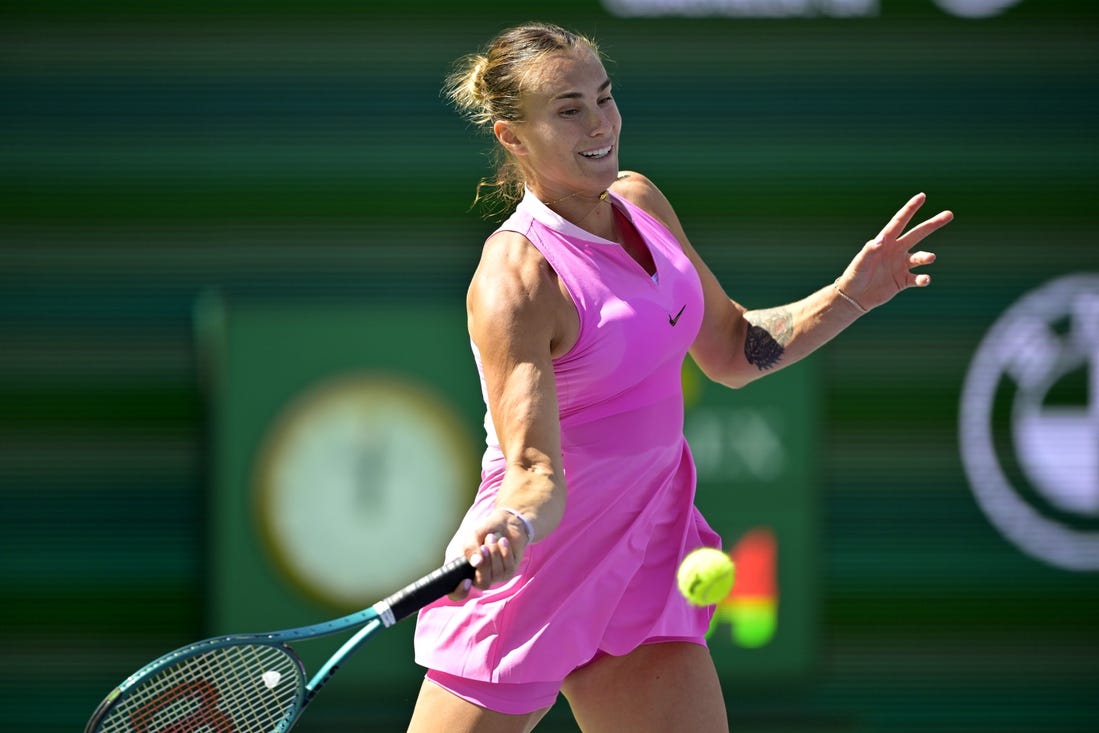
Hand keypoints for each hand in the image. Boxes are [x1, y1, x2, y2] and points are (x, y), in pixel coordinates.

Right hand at [447, 508, 528, 600]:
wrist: (504, 522)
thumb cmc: (484, 531)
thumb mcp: (472, 535)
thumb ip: (470, 548)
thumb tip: (476, 563)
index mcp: (463, 571)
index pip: (457, 593)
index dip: (459, 592)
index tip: (465, 581)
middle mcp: (478, 577)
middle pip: (482, 584)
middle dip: (484, 565)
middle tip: (484, 546)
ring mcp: (495, 577)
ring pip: (496, 575)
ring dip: (494, 554)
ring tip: (492, 537)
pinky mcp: (509, 572)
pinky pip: (508, 568)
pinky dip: (505, 552)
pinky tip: (503, 541)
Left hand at [837, 193, 952, 310]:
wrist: (855, 297)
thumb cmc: (855, 275)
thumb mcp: (860, 262)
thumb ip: (870, 250)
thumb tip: (879, 239)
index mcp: (885, 241)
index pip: (900, 221)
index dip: (910, 208)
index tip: (922, 196)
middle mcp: (896, 250)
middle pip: (918, 233)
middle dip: (933, 224)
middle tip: (949, 214)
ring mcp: (901, 265)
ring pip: (920, 257)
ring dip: (926, 256)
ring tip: (930, 257)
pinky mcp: (903, 280)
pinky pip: (918, 278)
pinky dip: (923, 279)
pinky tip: (925, 279)